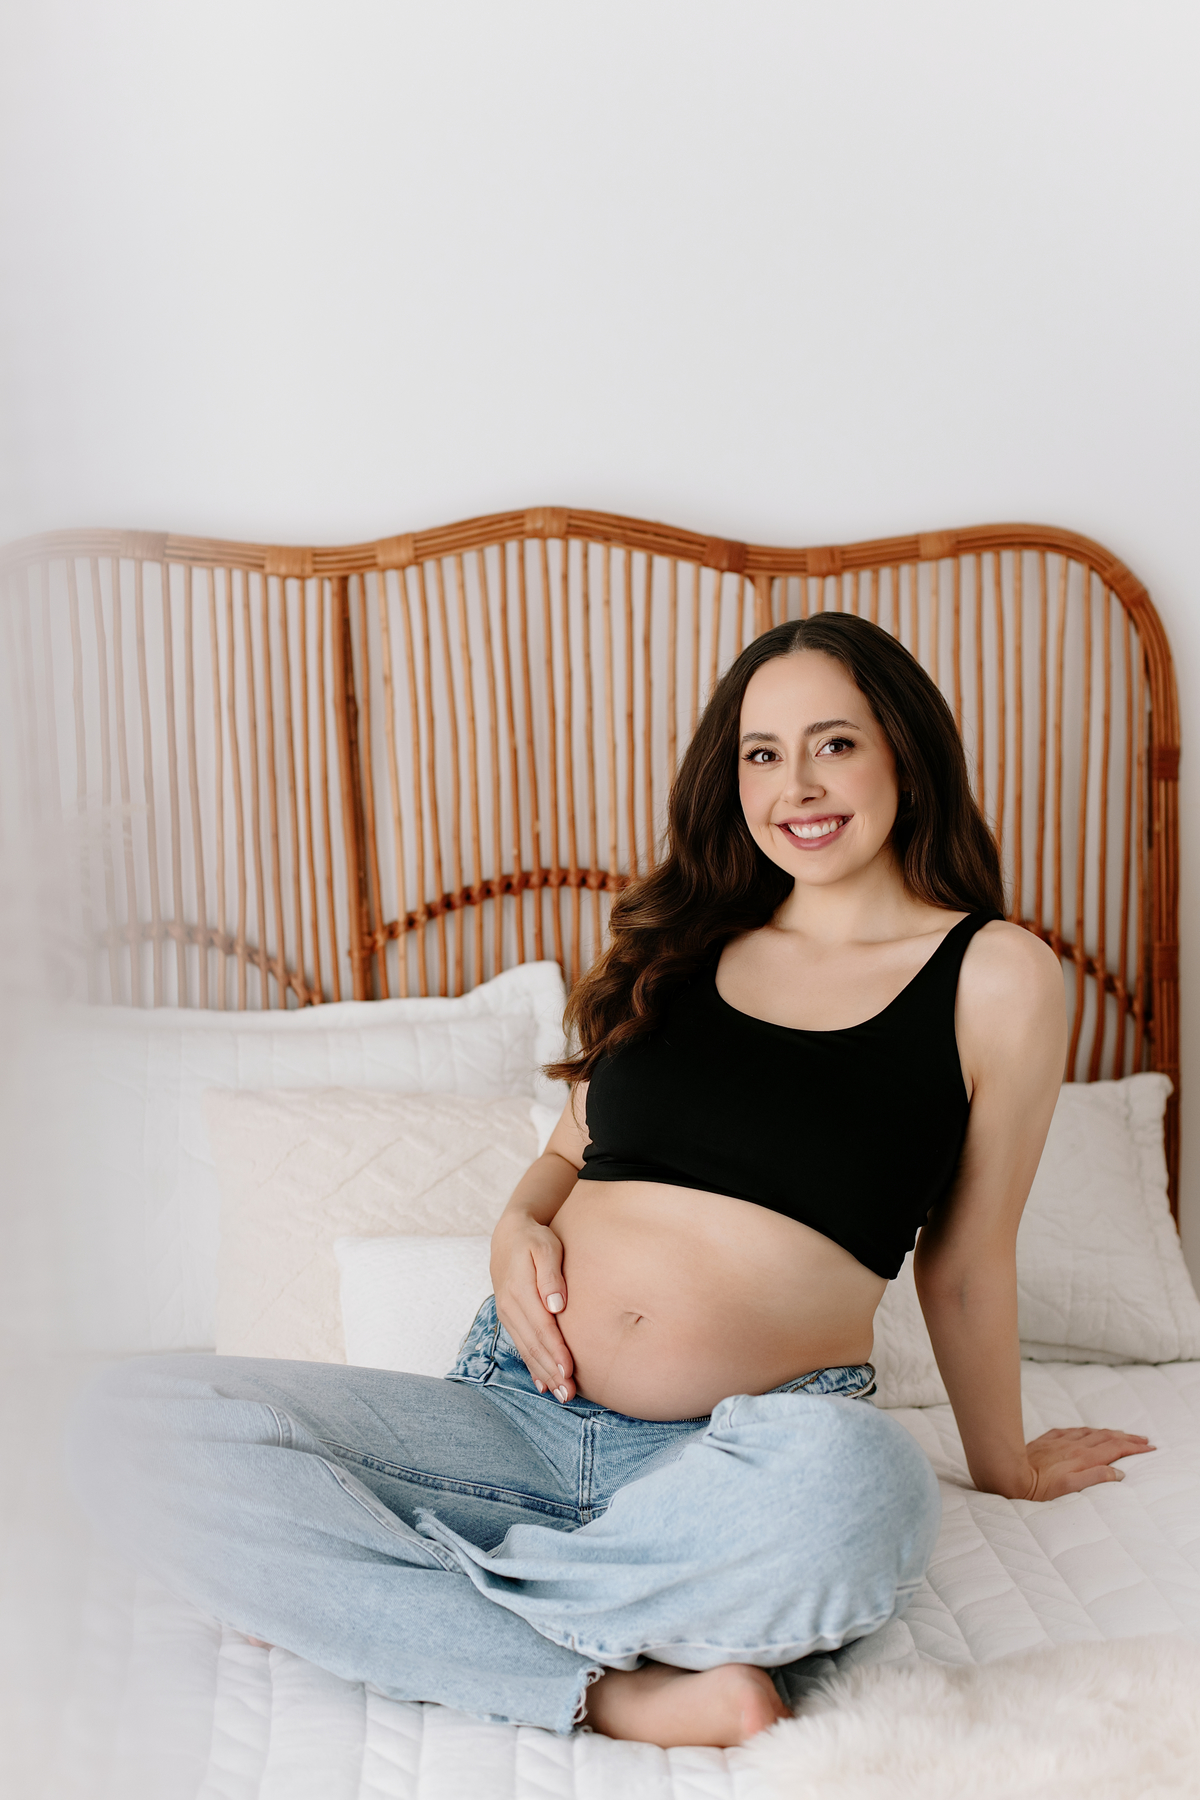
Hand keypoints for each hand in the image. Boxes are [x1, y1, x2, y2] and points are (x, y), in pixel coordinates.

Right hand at [490, 1213, 576, 1402]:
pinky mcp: (510, 1318)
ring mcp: (507, 1314)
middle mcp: (510, 1306)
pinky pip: (521, 1346)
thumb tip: (556, 1305)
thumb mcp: (545, 1248)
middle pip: (533, 1345)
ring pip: (526, 1350)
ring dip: (544, 1374)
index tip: (571, 1371)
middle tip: (569, 1394)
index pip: (542, 1327)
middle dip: (552, 1371)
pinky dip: (532, 1367)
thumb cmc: (534, 1239)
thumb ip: (550, 1275)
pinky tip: (543, 1385)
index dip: (556, 1351)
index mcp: (519, 1290)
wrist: (509, 1235)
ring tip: (561, 1394)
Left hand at [1019, 1427, 1154, 1500]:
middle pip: (1106, 1437)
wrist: (1008, 1474)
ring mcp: (1060, 1441)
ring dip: (1109, 1432)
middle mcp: (1074, 1446)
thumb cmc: (1038, 1488)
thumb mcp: (1070, 1489)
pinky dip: (1085, 1430)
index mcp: (1083, 1458)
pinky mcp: (1047, 1440)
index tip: (1149, 1447)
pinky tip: (1085, 1431)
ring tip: (1121, 1433)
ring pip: (1090, 1432)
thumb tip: (1119, 1472)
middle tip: (1143, 1439)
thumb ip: (1096, 1478)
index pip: (1115, 1449)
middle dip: (1127, 1438)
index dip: (1134, 1447)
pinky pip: (1071, 1430)